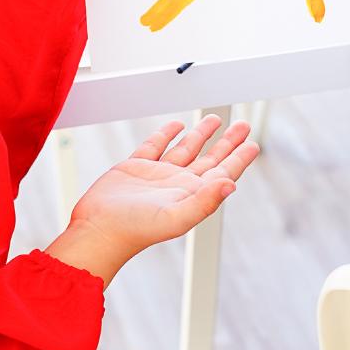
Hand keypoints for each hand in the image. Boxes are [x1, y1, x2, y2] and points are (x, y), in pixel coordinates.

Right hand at [67, 116, 257, 273]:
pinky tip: (176, 126)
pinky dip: (167, 134)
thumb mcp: (176, 216)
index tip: (252, 144)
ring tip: (215, 119)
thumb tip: (232, 184)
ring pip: (186, 149)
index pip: (223, 172)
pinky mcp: (135, 168)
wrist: (97, 230)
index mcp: (192, 194)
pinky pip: (156, 146)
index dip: (239, 158)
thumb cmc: (135, 230)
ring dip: (201, 134)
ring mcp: (157, 175)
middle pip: (210, 158)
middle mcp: (178, 184)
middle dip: (228, 142)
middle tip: (242, 126)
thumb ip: (205, 201)